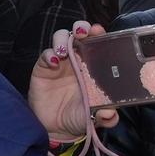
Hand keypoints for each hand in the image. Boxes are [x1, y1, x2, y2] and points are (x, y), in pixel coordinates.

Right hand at [30, 21, 117, 138]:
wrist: (56, 128)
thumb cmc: (79, 116)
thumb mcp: (94, 117)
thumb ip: (105, 117)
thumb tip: (110, 115)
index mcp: (95, 67)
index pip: (98, 43)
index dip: (99, 34)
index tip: (99, 31)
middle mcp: (78, 60)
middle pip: (80, 35)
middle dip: (81, 28)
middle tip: (82, 32)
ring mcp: (61, 62)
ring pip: (61, 39)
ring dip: (62, 39)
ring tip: (64, 52)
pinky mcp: (44, 67)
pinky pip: (45, 54)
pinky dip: (49, 55)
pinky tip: (53, 62)